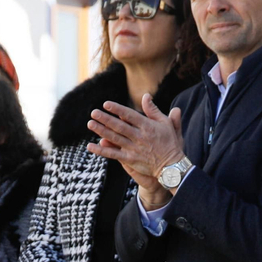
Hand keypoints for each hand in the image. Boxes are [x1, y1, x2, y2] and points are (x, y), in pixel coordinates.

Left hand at [86, 92, 183, 206]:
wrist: (171, 166)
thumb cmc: (169, 142)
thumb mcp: (165, 123)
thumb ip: (153, 110)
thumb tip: (145, 96)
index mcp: (147, 126)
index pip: (129, 115)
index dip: (117, 109)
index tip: (106, 104)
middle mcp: (139, 137)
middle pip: (119, 126)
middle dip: (106, 119)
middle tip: (94, 112)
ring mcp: (134, 149)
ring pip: (115, 138)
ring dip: (101, 131)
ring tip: (90, 124)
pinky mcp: (130, 160)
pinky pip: (113, 155)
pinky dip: (102, 151)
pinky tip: (91, 146)